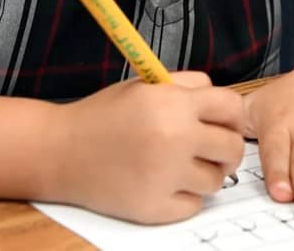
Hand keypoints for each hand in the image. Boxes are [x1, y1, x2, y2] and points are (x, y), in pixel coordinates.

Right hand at [53, 71, 245, 223]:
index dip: (230, 116)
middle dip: (224, 149)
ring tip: (177, 166)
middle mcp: (174, 138)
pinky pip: (194, 205)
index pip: (232, 108)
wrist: (60, 151)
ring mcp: (165, 176)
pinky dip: (183, 197)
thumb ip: (186, 86)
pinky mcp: (155, 207)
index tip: (222, 124)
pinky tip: (161, 183)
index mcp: (172, 104)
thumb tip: (223, 102)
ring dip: (204, 174)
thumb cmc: (102, 116)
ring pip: (217, 181)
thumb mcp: (144, 86)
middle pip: (233, 149)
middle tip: (207, 150)